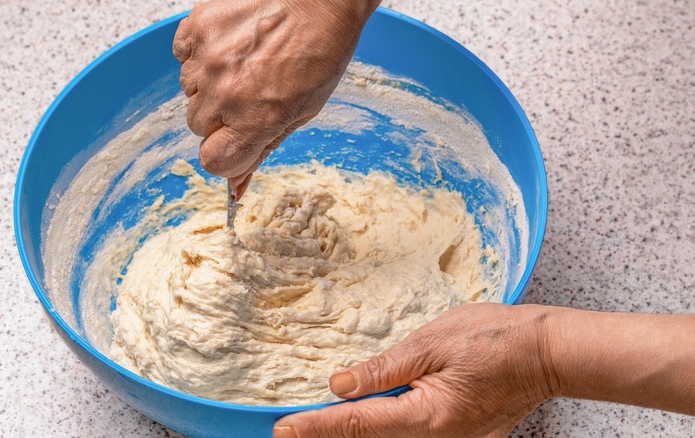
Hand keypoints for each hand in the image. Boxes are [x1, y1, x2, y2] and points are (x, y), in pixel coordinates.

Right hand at [173, 0, 378, 198]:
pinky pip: (183, 55)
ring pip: (189, 91)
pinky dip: (201, 52)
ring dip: (210, 82)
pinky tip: (232, 43)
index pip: (213, 162)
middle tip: (250, 90)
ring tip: (245, 61)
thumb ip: (262, 149)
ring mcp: (208, 59)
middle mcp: (225, 93)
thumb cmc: (321, 52)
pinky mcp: (198, 27)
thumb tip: (235, 188)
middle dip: (220, 116)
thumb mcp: (301, 112)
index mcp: (255, 121)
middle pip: (197, 126)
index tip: (237, 139)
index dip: (226, 153)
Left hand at [273, 303, 558, 437]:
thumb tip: (339, 385)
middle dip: (329, 436)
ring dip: (353, 434)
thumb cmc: (497, 338)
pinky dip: (380, 430)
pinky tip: (360, 419)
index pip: (357, 424)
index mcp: (428, 416)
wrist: (547, 354)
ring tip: (316, 425)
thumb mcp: (432, 343)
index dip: (317, 427)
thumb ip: (383, 369)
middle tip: (289, 431)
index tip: (284, 430)